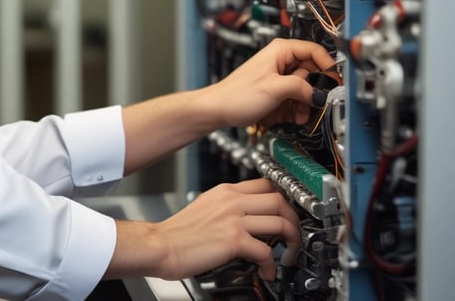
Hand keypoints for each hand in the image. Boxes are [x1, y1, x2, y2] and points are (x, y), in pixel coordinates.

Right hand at [118, 178, 299, 280]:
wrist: (161, 246)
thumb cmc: (178, 232)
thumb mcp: (205, 206)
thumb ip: (227, 206)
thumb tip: (248, 215)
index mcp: (225, 191)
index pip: (265, 183)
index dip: (285, 197)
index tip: (290, 211)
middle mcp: (231, 200)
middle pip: (279, 199)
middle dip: (294, 219)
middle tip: (294, 235)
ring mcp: (233, 219)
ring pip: (280, 222)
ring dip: (292, 242)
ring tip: (288, 255)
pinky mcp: (233, 239)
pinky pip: (266, 251)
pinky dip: (272, 265)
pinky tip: (267, 271)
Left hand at [208, 38, 334, 127]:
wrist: (217, 110)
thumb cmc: (236, 95)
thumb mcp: (275, 89)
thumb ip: (302, 88)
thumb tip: (320, 93)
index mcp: (281, 50)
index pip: (315, 51)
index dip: (327, 67)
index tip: (336, 83)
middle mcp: (281, 61)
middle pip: (312, 73)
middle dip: (313, 92)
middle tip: (313, 104)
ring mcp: (279, 77)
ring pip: (305, 89)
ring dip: (304, 104)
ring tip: (298, 115)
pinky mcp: (277, 92)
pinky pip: (295, 99)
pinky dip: (296, 109)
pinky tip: (290, 117)